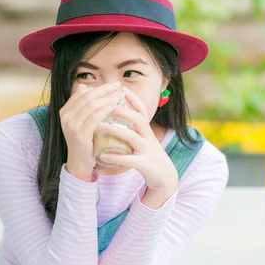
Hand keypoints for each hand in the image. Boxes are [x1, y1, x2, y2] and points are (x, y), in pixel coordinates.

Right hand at [59, 82, 123, 181]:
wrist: (79, 163)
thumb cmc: (84, 141)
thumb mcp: (80, 122)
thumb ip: (82, 106)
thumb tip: (85, 86)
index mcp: (65, 111)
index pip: (82, 93)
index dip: (98, 87)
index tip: (112, 85)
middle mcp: (65, 116)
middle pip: (87, 96)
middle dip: (104, 90)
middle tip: (118, 86)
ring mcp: (71, 125)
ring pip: (92, 105)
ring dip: (108, 98)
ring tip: (120, 95)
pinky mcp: (80, 134)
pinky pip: (95, 117)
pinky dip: (107, 109)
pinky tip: (116, 106)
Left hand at [97, 87, 178, 205]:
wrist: (164, 176)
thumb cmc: (149, 155)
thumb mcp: (144, 139)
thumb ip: (134, 129)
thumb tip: (119, 117)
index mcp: (146, 130)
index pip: (142, 110)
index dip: (133, 98)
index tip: (122, 88)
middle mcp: (148, 137)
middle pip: (138, 119)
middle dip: (123, 110)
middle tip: (106, 104)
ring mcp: (147, 150)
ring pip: (133, 137)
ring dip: (116, 130)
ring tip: (100, 126)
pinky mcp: (144, 164)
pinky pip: (129, 160)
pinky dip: (115, 157)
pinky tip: (103, 156)